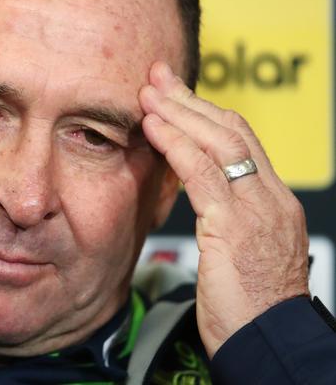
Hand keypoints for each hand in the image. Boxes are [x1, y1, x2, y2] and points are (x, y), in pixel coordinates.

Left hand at [139, 61, 309, 357]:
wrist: (266, 342)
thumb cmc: (248, 306)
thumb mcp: (239, 251)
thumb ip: (223, 216)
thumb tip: (194, 192)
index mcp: (273, 201)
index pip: (240, 140)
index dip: (206, 112)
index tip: (175, 95)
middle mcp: (269, 198)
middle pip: (231, 130)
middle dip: (190, 99)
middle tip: (157, 76)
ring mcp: (256, 210)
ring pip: (218, 142)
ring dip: (178, 113)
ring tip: (148, 93)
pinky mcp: (234, 227)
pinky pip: (202, 173)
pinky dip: (175, 145)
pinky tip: (152, 128)